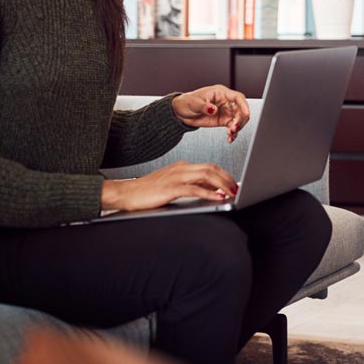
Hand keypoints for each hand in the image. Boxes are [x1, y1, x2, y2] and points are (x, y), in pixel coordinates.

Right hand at [100, 161, 237, 211]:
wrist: (126, 193)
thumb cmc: (148, 192)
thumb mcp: (174, 186)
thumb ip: (192, 186)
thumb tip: (214, 191)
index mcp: (182, 166)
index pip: (209, 166)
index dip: (224, 175)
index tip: (235, 183)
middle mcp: (181, 168)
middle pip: (211, 168)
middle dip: (227, 178)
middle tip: (237, 188)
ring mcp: (175, 177)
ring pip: (206, 175)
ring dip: (222, 184)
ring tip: (232, 192)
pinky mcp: (170, 188)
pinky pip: (194, 189)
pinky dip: (209, 193)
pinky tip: (217, 197)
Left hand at [172, 85, 250, 142]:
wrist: (181, 112)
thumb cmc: (187, 102)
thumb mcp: (195, 103)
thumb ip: (205, 107)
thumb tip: (214, 110)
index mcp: (220, 93)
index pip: (237, 97)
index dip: (243, 105)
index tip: (246, 113)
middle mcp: (225, 102)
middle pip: (241, 110)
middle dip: (240, 120)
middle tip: (234, 128)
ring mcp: (225, 112)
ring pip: (238, 119)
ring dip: (237, 127)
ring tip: (230, 134)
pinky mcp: (223, 120)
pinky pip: (232, 127)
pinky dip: (233, 133)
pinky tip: (230, 138)